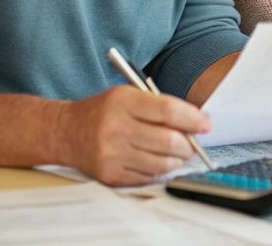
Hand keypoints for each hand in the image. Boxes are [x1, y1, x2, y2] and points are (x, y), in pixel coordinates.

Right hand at [51, 86, 210, 185]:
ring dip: (177, 159)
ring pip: (162, 163)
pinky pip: (149, 176)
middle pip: (169, 141)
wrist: (66, 133)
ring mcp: (112, 155)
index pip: (168, 111)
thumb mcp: (127, 96)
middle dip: (188, 144)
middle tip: (192, 143)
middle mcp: (116, 128)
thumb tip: (195, 124)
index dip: (192, 119)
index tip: (205, 124)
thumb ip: (159, 107)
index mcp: (123, 102)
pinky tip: (156, 160)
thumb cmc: (103, 111)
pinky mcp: (111, 175)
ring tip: (176, 152)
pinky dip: (159, 170)